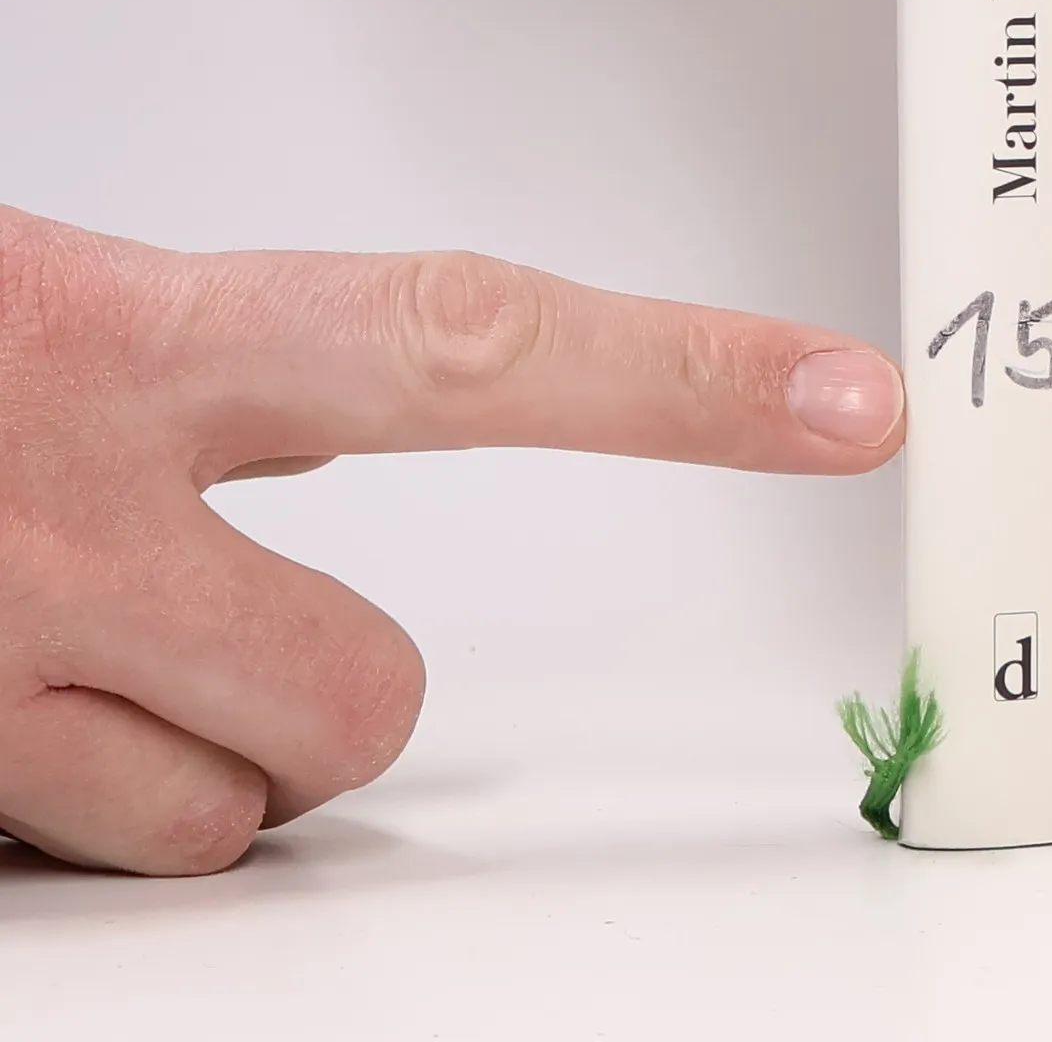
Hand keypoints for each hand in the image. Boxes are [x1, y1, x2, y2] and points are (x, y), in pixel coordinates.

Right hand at [0, 207, 902, 873]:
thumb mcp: (51, 315)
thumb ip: (211, 372)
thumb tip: (374, 415)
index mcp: (124, 331)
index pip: (468, 342)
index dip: (676, 376)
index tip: (843, 399)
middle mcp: (58, 511)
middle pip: (368, 691)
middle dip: (333, 691)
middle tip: (218, 606)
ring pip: (230, 811)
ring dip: (179, 752)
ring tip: (55, 639)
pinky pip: (90, 866)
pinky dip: (66, 811)